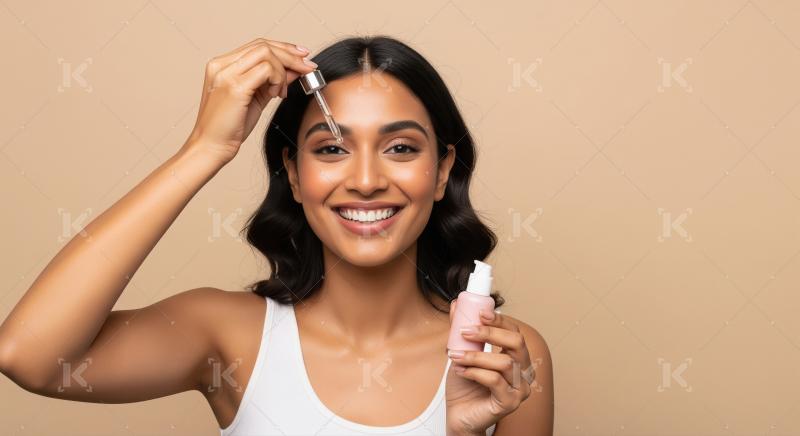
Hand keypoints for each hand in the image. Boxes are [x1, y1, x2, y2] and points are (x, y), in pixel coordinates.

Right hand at [182, 38, 317, 165]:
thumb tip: (294, 70)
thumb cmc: (229, 127)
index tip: (302, 57)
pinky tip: (275, 95)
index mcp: (223, 65)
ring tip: (280, 93)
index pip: (257, 45)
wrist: (211, 146)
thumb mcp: (256, 98)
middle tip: (308, 68)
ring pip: (266, 53)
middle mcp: (222, 65)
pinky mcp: (234, 86)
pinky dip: (277, 80)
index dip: (284, 49)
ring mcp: (226, 74)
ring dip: (283, 71)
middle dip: (291, 55)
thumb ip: (272, 81)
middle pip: (263, 45)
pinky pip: (266, 70)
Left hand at [445, 299, 535, 434]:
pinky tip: (462, 371)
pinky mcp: (510, 403)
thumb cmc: (465, 386)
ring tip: (456, 356)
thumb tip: (456, 305)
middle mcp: (523, 372)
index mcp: (516, 358)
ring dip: (475, 356)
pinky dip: (475, 372)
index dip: (500, 320)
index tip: (480, 312)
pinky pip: (495, 381)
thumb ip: (462, 330)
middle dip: (490, 333)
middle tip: (466, 331)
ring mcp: (519, 389)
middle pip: (516, 342)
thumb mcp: (462, 353)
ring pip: (503, 362)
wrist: (458, 415)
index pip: (514, 332)